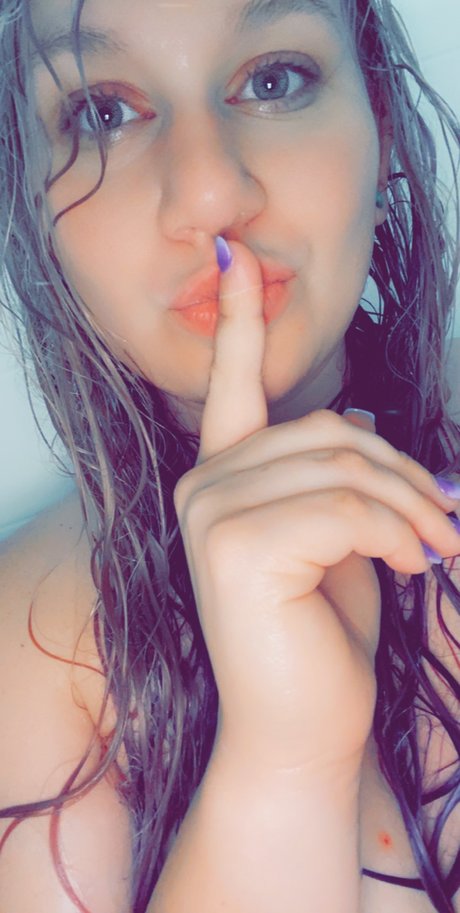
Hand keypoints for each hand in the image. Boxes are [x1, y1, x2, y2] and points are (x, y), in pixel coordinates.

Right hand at [174, 241, 459, 773]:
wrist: (304, 727)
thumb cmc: (323, 631)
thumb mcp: (338, 538)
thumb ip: (334, 474)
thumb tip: (353, 411)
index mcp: (223, 476)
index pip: (231, 383)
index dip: (243, 319)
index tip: (239, 255)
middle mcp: (202, 484)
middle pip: (325, 428)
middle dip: (402, 472)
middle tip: (446, 521)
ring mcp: (210, 511)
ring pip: (341, 465)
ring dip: (410, 506)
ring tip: (438, 548)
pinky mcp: (235, 546)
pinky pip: (344, 507)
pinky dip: (396, 533)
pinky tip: (411, 567)